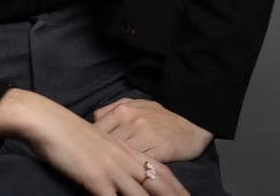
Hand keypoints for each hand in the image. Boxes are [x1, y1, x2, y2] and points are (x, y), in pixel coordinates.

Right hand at [0, 88, 188, 194]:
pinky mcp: (97, 179)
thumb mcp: (94, 141)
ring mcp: (111, 169)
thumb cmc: (65, 130)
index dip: (177, 186)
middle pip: (159, 184)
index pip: (159, 169)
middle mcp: (123, 158)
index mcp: (123, 148)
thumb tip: (115, 170)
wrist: (46, 120)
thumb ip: (108, 155)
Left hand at [93, 98, 212, 162]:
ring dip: (115, 165)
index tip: (88, 152)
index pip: (97, 129)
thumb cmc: (160, 116)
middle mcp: (131, 121)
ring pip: (121, 155)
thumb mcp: (135, 105)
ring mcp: (146, 136)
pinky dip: (132, 171)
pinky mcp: (160, 151)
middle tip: (96, 165)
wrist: (192, 121)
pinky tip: (128, 175)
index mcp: (122, 110)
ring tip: (109, 172)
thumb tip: (94, 118)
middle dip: (100, 155)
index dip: (92, 142)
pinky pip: (140, 163)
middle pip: (106, 143)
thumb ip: (112, 109)